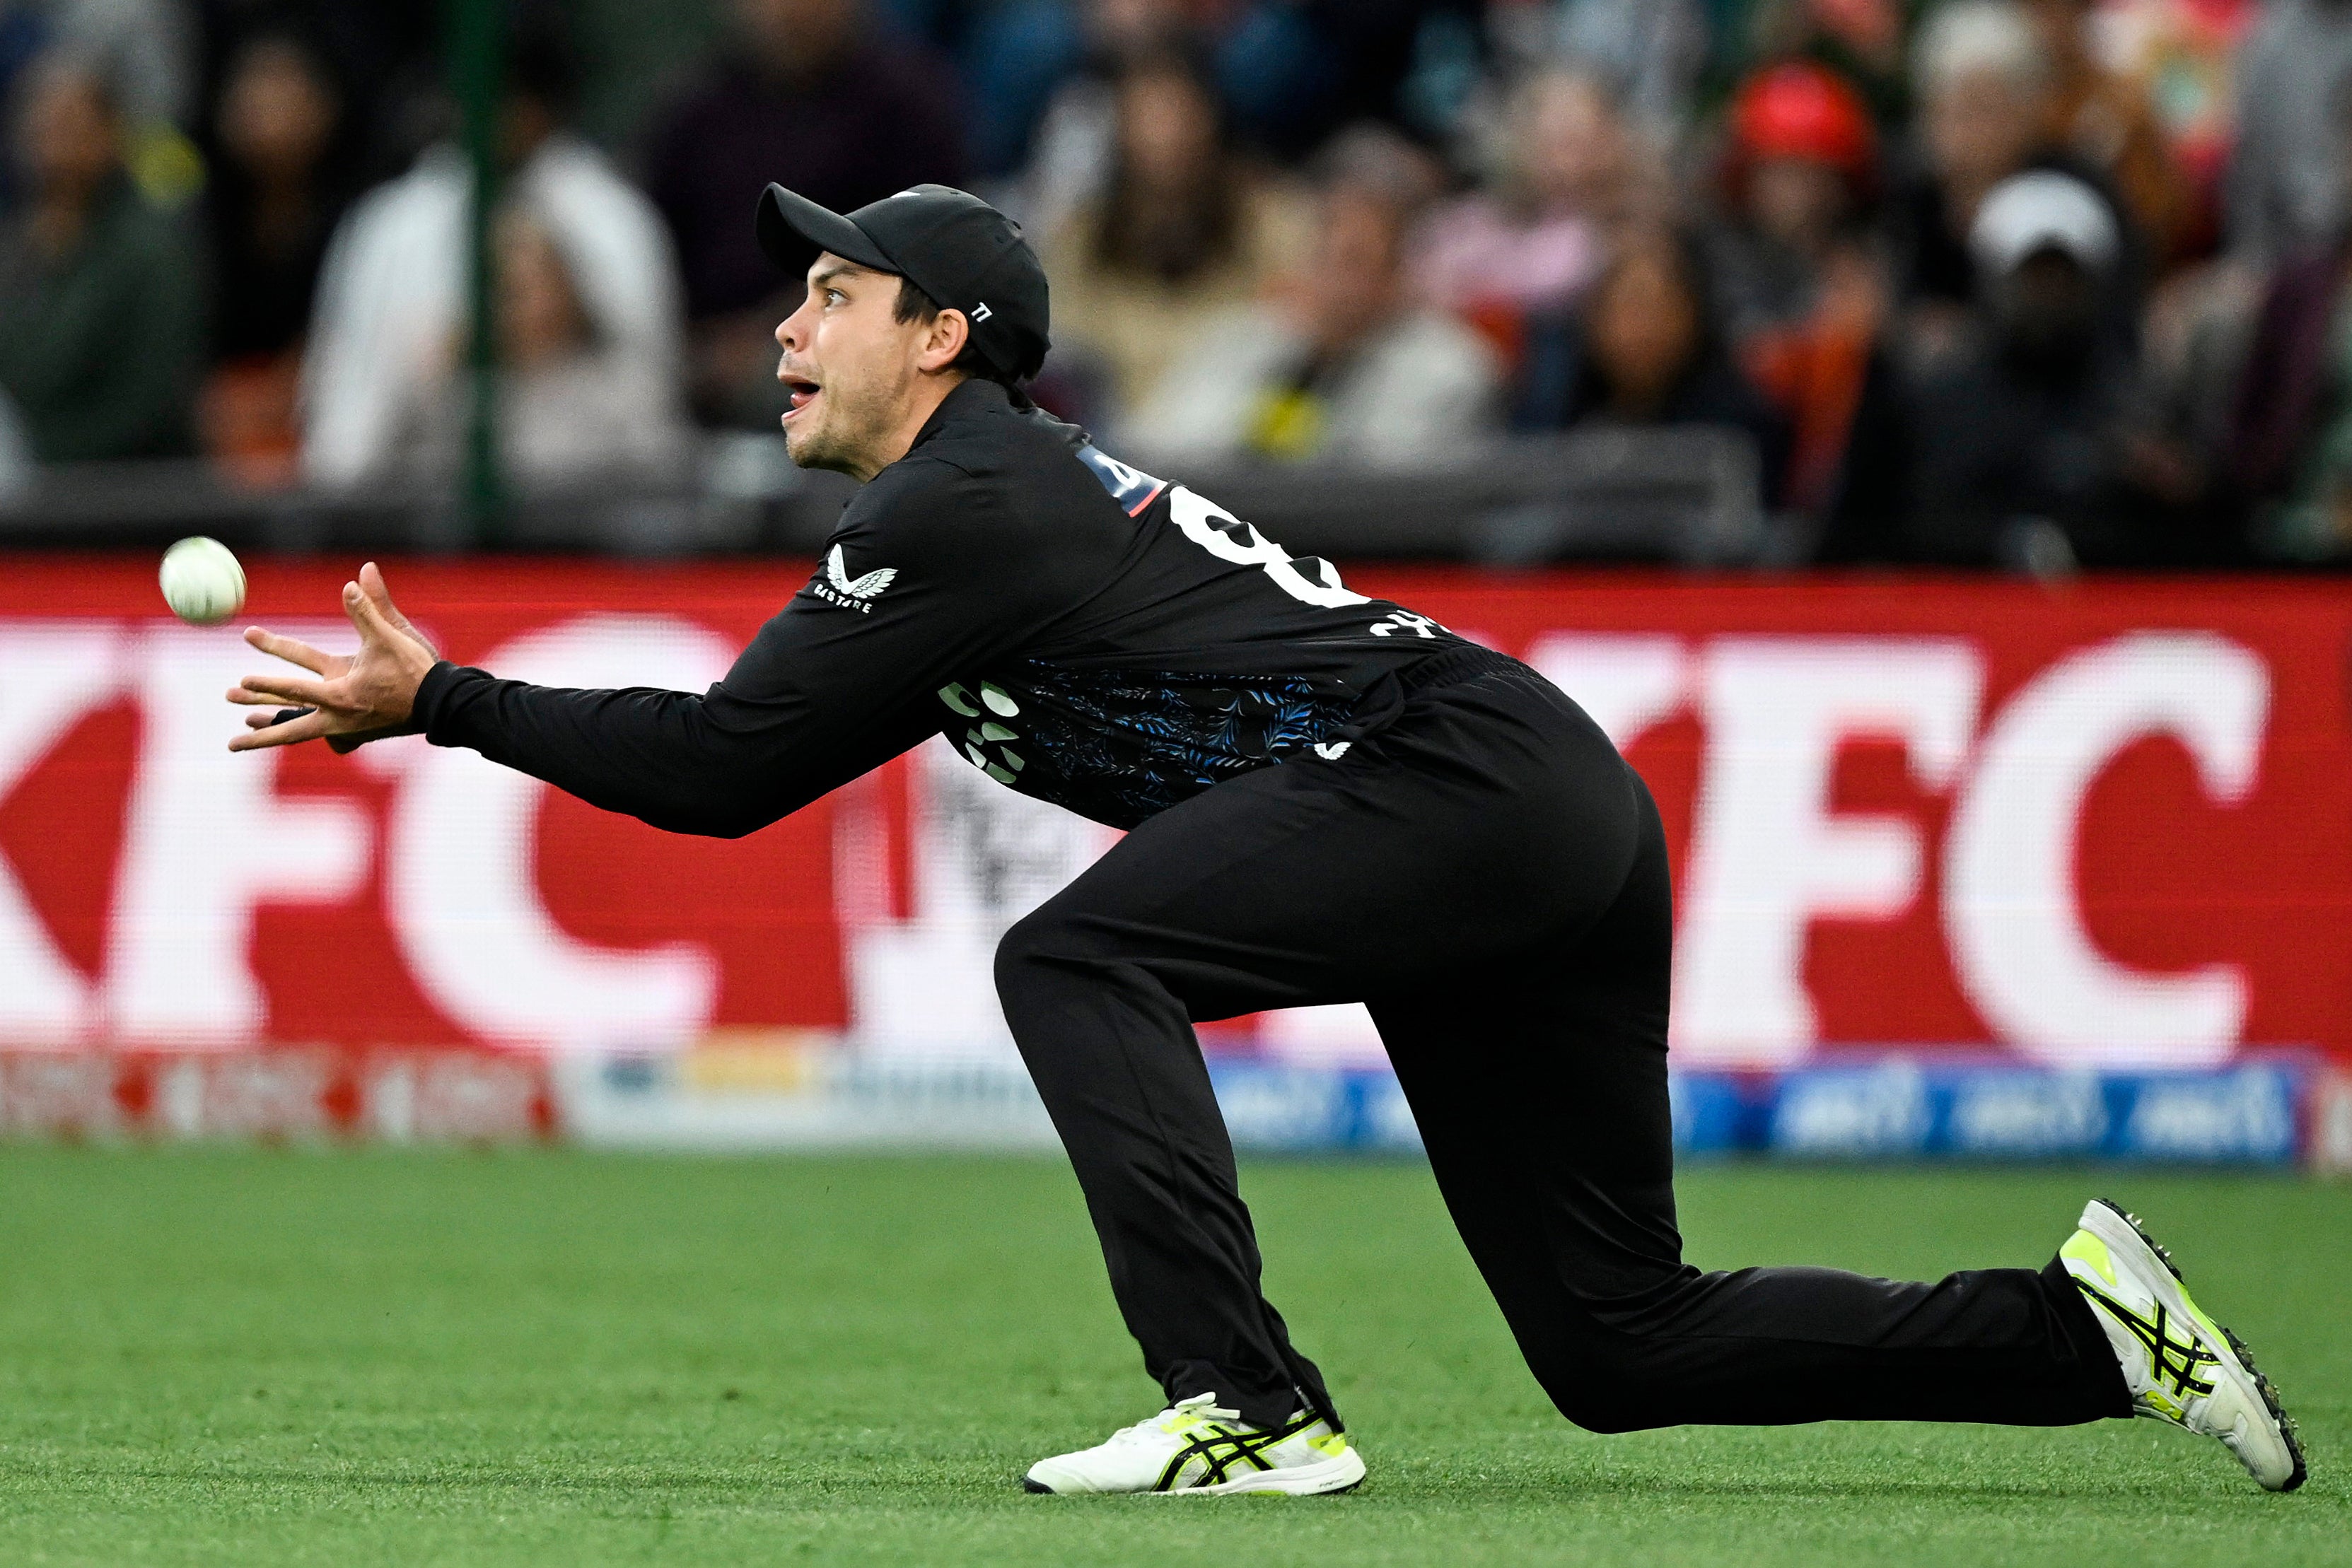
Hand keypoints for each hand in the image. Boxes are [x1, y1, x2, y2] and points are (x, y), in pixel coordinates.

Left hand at [226, 562, 438, 751]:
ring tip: (244, 729)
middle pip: (292, 730)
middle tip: (229, 744)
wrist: (443, 705)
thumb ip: (371, 607)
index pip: (297, 689)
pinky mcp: (355, 730)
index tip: (241, 681)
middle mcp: (340, 717)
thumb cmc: (417, 672)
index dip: (267, 684)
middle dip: (259, 735)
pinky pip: (318, 730)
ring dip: (272, 730)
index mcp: (344, 695)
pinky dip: (299, 725)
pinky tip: (286, 721)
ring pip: (302, 730)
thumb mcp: (394, 637)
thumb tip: (360, 573)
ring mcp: (347, 727)